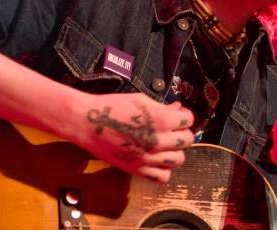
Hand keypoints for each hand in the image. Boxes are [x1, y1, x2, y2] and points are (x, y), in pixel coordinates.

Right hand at [70, 92, 194, 182]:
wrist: (88, 123)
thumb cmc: (112, 106)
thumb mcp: (140, 100)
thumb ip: (162, 106)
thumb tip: (177, 108)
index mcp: (160, 120)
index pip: (188, 120)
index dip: (184, 115)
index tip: (178, 115)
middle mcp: (157, 141)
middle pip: (187, 140)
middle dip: (182, 131)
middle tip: (173, 128)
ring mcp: (148, 157)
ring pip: (179, 159)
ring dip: (175, 150)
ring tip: (165, 144)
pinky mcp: (137, 169)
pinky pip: (162, 176)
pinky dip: (164, 169)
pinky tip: (157, 158)